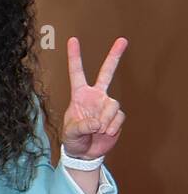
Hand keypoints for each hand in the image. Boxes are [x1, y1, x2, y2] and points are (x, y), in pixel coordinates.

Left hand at [63, 35, 126, 157]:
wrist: (85, 153)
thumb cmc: (73, 141)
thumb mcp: (70, 134)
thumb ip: (81, 127)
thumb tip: (97, 122)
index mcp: (80, 96)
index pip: (77, 73)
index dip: (75, 57)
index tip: (73, 40)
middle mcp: (95, 96)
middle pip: (107, 72)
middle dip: (114, 56)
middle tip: (122, 40)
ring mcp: (107, 105)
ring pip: (113, 105)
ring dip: (106, 120)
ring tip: (98, 130)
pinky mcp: (116, 116)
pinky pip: (118, 117)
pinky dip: (112, 127)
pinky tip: (106, 133)